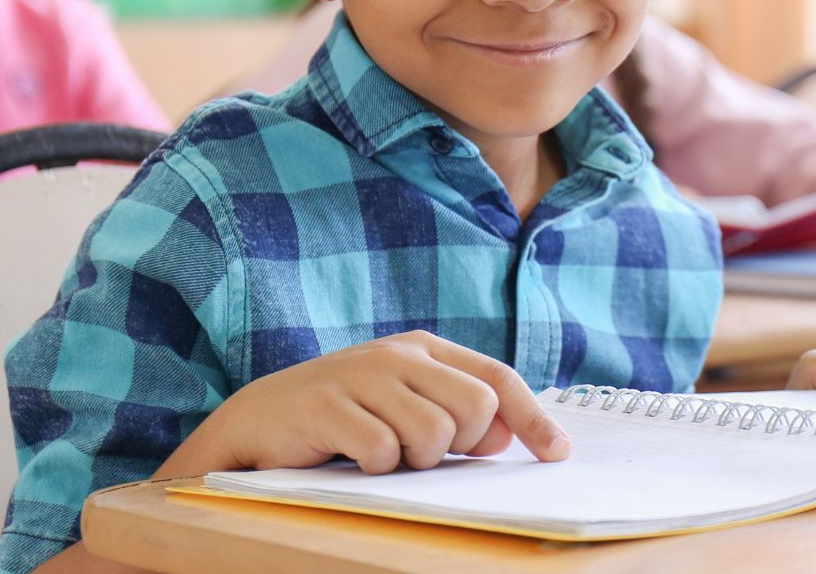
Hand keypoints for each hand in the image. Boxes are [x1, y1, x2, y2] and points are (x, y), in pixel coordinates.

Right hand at [161, 330, 568, 476]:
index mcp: (424, 349)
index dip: (534, 418)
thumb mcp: (405, 409)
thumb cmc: (344, 419)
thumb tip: (508, 437)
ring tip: (383, 455)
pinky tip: (352, 457)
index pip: (498, 379)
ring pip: (434, 432)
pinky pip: (382, 451)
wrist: (257, 422)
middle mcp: (398, 354)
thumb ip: (457, 416)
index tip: (558, 454)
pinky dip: (375, 467)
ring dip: (415, 460)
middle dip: (462, 444)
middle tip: (424, 454)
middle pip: (477, 406)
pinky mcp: (328, 406)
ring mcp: (362, 376)